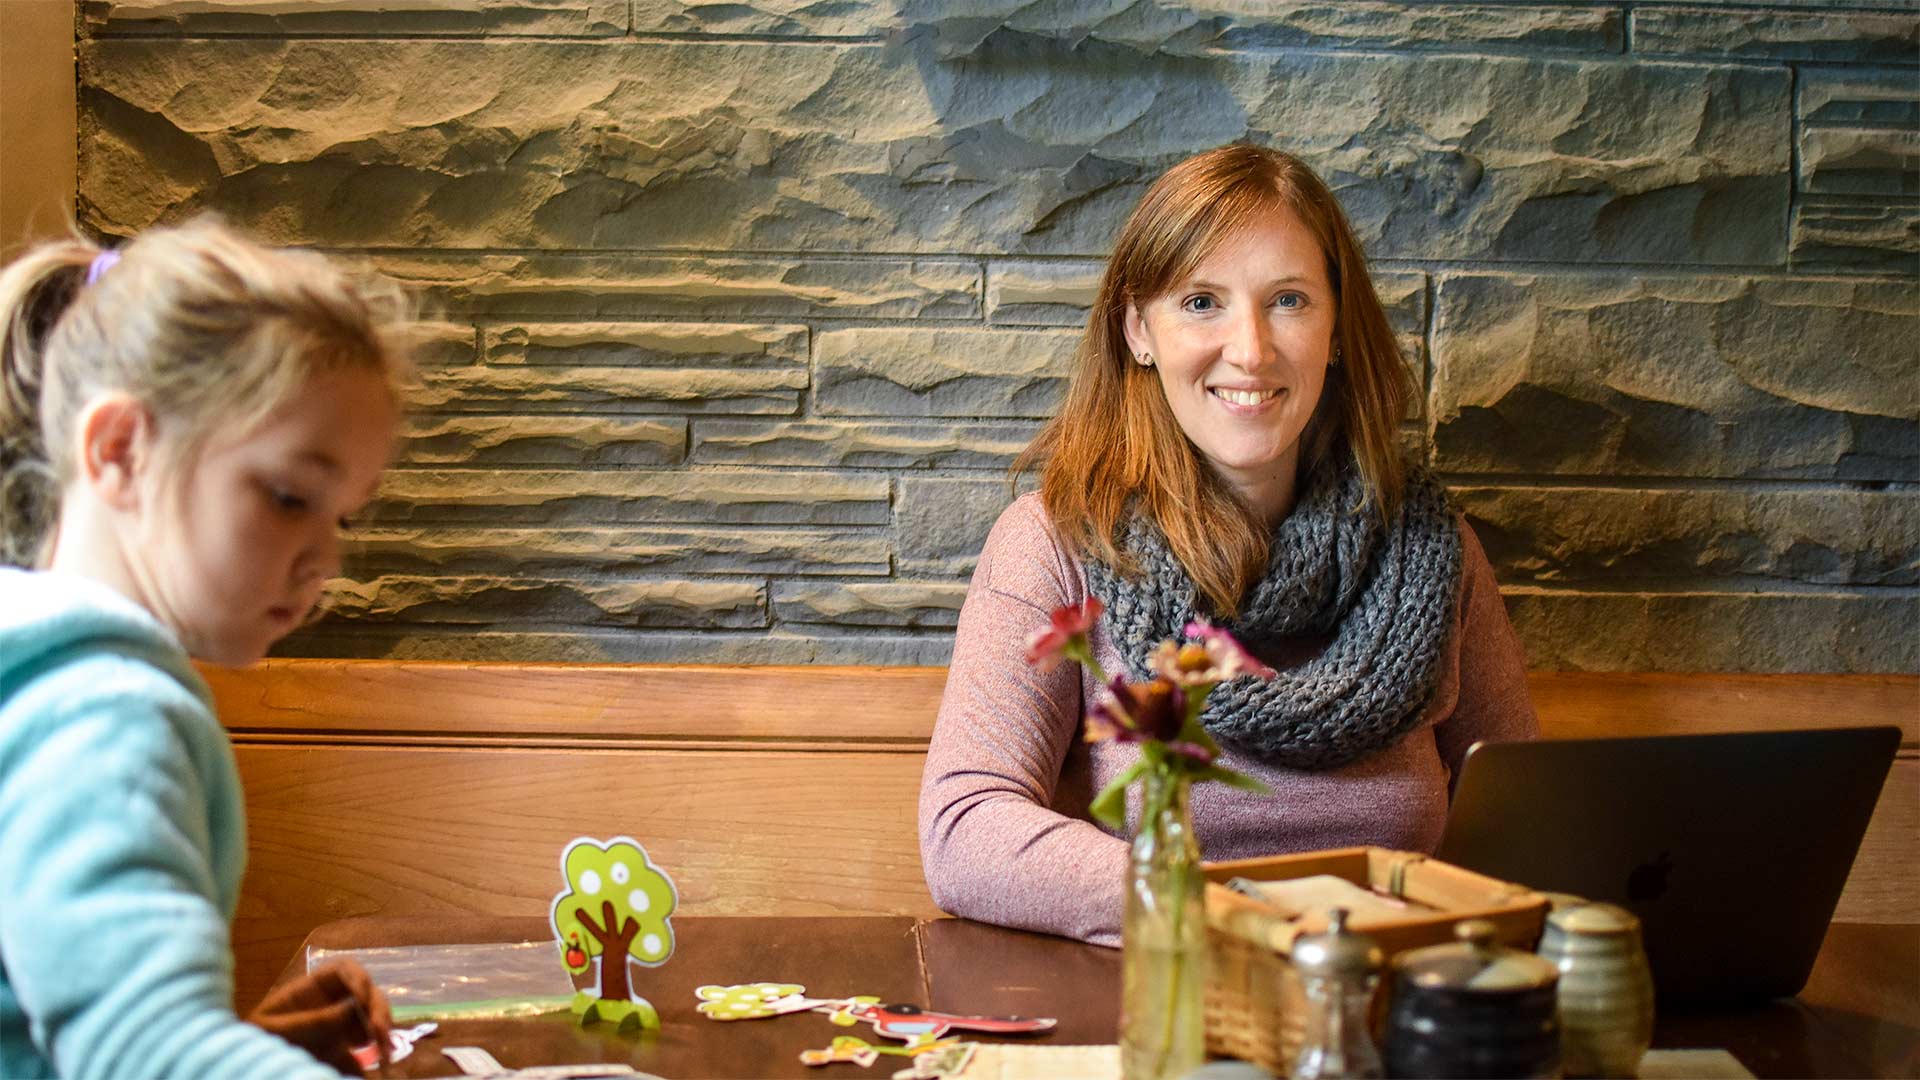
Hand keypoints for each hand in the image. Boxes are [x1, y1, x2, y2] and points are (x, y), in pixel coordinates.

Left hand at [247, 958, 391, 1073]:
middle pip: (366, 994)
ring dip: (383, 1033)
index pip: (344, 970)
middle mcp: (329, 1005)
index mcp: (311, 990)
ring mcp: (336, 1029)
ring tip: (384, 1053)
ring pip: (371, 1019)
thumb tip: (355, 1007)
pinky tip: (375, 1068)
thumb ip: (315, 1019)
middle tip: (381, 1033)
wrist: (246, 1070)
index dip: (360, 978)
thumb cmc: (253, 1044)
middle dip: (378, 1010)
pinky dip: (375, 1057)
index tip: (364, 1000)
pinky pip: (364, 1051)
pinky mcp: (339, 1054)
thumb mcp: (278, 1029)